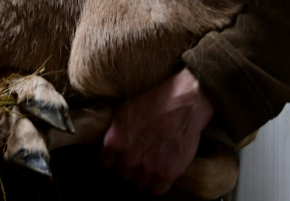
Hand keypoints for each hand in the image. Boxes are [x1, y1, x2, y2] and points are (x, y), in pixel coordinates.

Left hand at [99, 68, 214, 195]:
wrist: (184, 102)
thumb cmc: (154, 101)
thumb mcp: (125, 110)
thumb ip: (115, 131)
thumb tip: (110, 143)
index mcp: (114, 141)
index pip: (105, 162)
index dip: (114, 157)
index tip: (122, 152)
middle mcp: (128, 158)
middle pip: (124, 173)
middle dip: (132, 164)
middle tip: (143, 151)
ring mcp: (147, 168)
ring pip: (141, 181)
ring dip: (147, 173)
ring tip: (156, 157)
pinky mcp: (167, 174)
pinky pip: (157, 189)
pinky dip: (161, 182)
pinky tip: (164, 167)